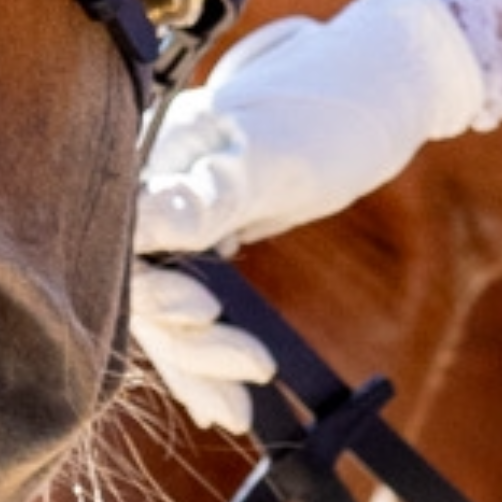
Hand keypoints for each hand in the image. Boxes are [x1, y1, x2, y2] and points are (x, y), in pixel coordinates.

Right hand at [130, 0, 483, 430]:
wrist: (378, 92)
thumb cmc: (330, 112)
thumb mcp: (277, 159)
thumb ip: (207, 195)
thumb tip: (139, 223)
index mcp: (156, 147)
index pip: (123, 239)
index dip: (155, 290)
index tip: (205, 318)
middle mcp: (155, 177)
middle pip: (143, 279)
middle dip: (190, 338)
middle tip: (253, 369)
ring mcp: (178, 205)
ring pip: (166, 299)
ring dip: (200, 359)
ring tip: (239, 409)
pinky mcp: (206, 227)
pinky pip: (189, 298)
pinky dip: (206, 349)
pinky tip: (221, 395)